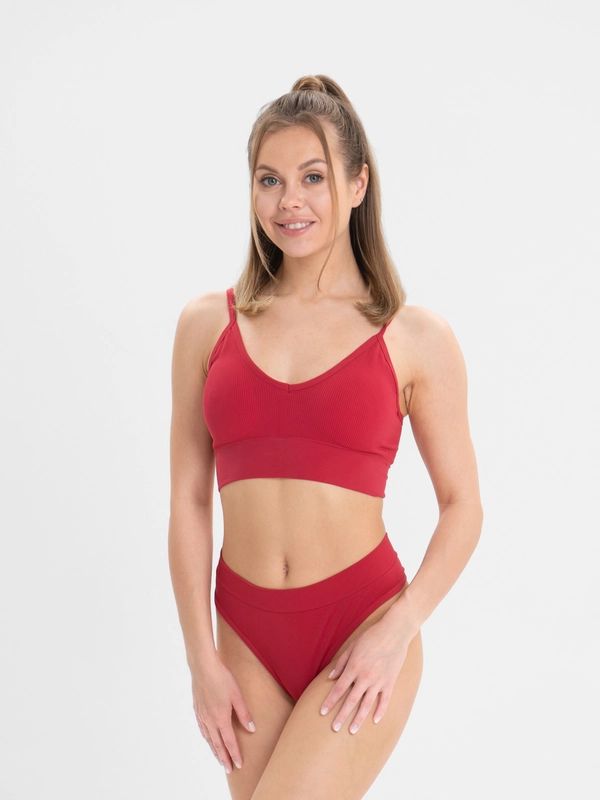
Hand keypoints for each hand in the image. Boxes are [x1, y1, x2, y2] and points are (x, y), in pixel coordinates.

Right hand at [191, 655, 255, 772]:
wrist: (203, 667)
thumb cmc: (222, 678)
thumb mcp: (237, 695)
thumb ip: (244, 713)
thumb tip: (252, 729)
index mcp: (221, 718)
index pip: (229, 742)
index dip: (235, 754)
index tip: (239, 765)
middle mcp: (210, 721)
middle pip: (217, 745)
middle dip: (224, 758)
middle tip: (229, 770)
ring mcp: (201, 716)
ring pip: (208, 739)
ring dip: (214, 750)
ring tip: (219, 759)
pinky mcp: (197, 710)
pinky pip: (202, 730)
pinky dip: (206, 739)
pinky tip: (208, 739)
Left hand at [319, 613, 411, 733]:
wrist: (395, 632)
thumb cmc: (372, 636)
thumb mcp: (352, 646)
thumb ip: (341, 663)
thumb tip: (331, 677)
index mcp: (354, 667)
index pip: (339, 689)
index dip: (330, 702)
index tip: (323, 712)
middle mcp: (365, 677)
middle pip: (350, 701)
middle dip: (341, 715)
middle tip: (334, 728)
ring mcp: (378, 681)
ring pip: (366, 704)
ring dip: (358, 719)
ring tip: (351, 730)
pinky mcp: (390, 682)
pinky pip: (384, 700)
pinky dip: (380, 711)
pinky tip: (374, 720)